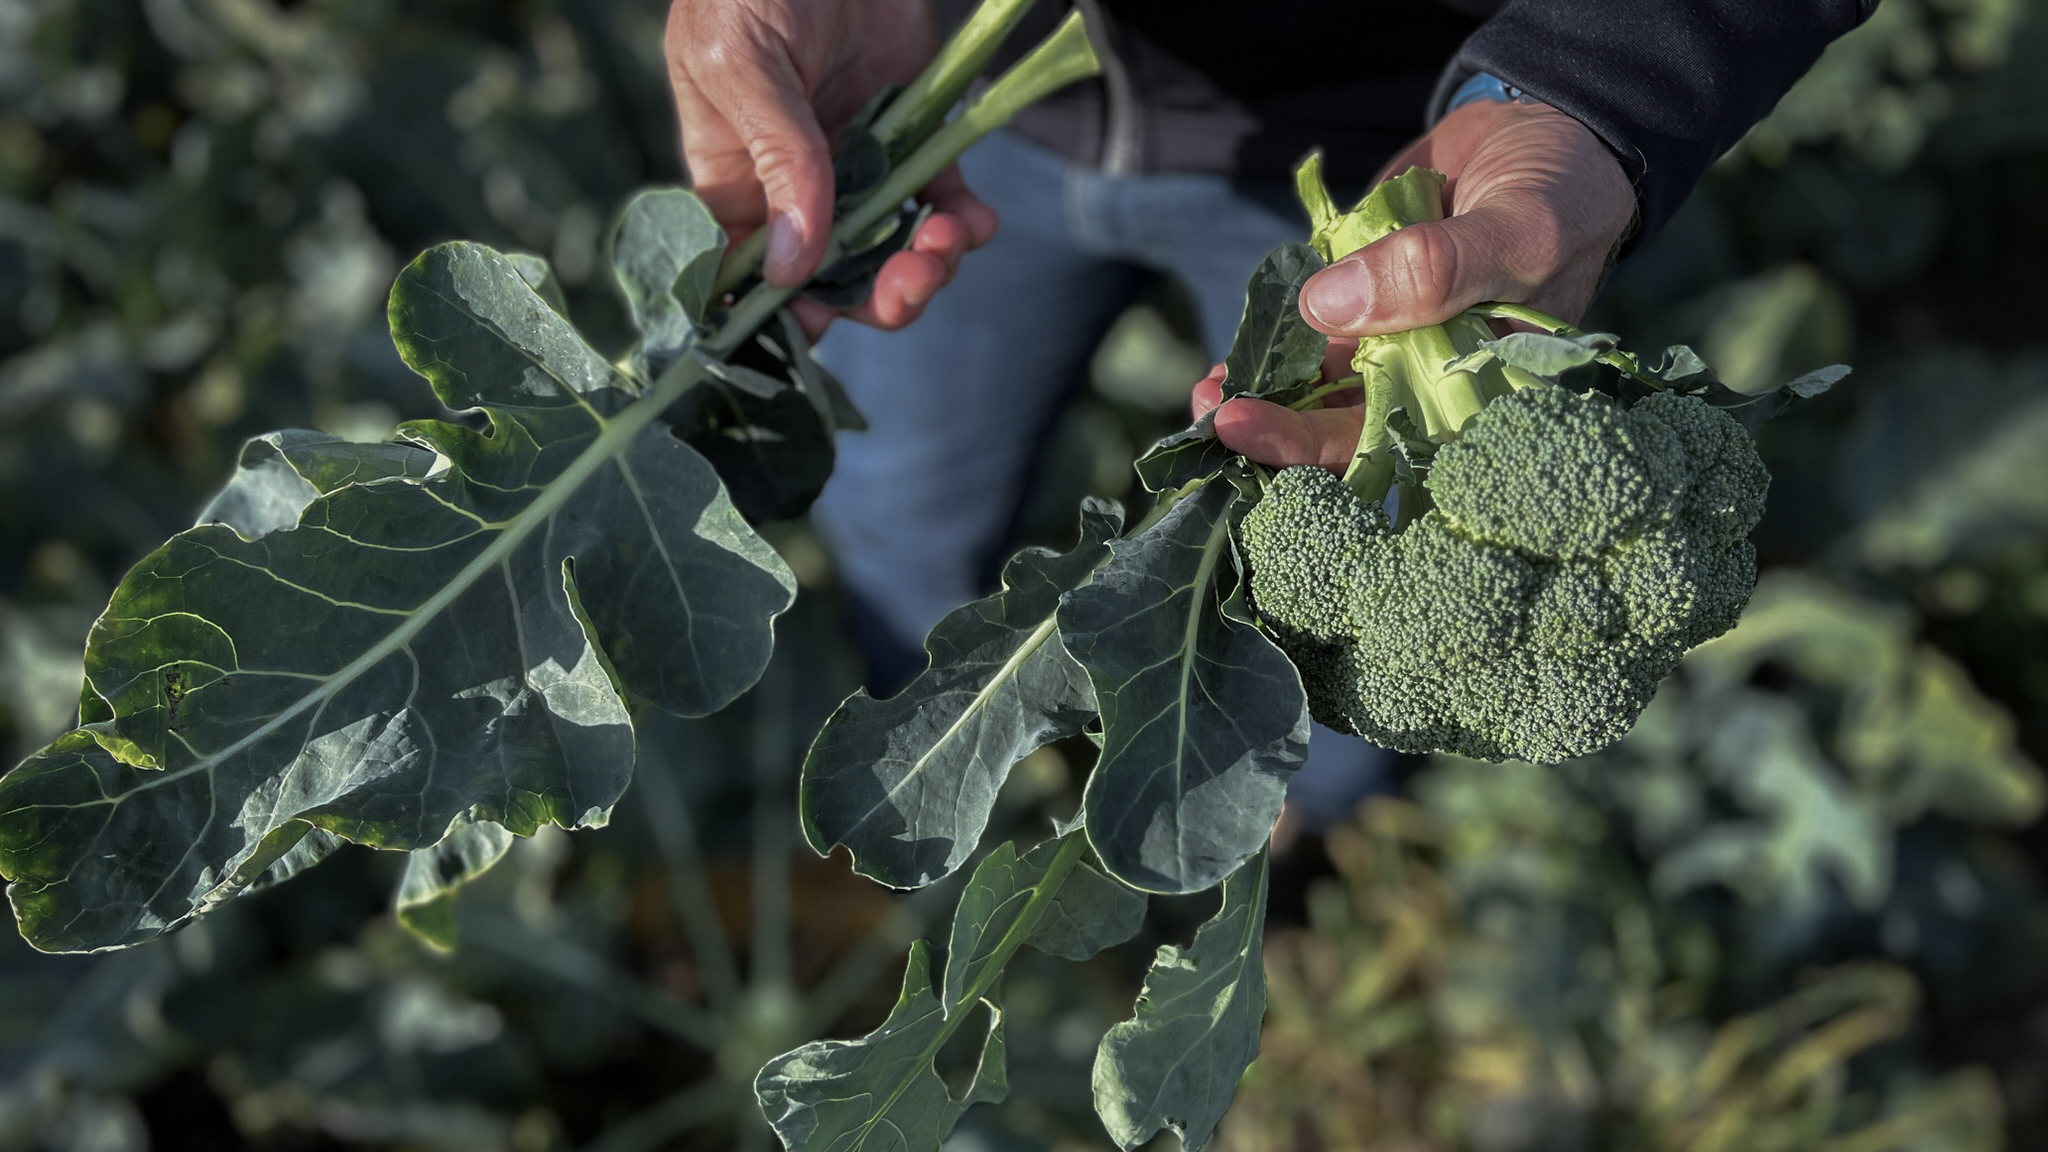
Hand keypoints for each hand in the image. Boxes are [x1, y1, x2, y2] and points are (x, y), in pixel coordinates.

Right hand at [666, 0, 997, 333]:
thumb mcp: (745, 64)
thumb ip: (776, 161)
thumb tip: (790, 270)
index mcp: (734, 179)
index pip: (747, 274)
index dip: (781, 316)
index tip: (819, 328)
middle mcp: (795, 188)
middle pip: (831, 281)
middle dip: (873, 299)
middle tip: (910, 283)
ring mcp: (858, 168)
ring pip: (891, 254)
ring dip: (924, 268)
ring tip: (947, 241)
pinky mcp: (914, 142)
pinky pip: (942, 205)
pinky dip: (965, 225)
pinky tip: (974, 220)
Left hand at [1195, 99, 1635, 467]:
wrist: (1545, 128)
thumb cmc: (1560, 194)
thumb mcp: (1519, 230)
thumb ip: (1437, 270)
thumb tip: (1326, 305)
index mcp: (1482, 389)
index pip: (1400, 446)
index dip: (1322, 451)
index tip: (1254, 433)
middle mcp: (1433, 378)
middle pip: (1347, 428)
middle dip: (1277, 432)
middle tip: (1219, 418)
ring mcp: (1393, 340)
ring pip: (1320, 390)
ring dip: (1265, 398)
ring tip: (1210, 393)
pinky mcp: (1363, 297)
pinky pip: (1310, 336)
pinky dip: (1271, 350)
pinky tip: (1228, 363)